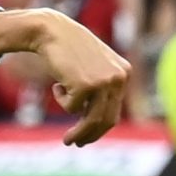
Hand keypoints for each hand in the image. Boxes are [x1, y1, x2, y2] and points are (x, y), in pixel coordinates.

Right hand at [26, 9, 131, 145]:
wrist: (51, 30)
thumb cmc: (68, 49)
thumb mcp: (92, 66)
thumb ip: (101, 88)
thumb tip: (98, 123)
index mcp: (124, 72)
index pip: (115, 109)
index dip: (100, 127)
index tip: (88, 137)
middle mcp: (118, 77)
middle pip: (107, 119)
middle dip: (91, 136)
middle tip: (76, 144)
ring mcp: (104, 81)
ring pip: (92, 120)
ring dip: (79, 134)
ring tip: (67, 140)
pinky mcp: (86, 85)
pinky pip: (71, 107)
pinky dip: (62, 100)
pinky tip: (58, 84)